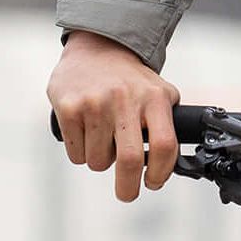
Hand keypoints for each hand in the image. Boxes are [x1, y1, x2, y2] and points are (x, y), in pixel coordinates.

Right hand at [47, 29, 181, 202]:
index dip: (161, 173)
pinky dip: (81, 152)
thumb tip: (171, 165)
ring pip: (98, 161)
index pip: (165, 145)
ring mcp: (95, 104)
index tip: (154, 183)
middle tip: (127, 193)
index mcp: (153, 98)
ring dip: (101, 161)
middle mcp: (125, 100)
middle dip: (128, 188)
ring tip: (103, 139)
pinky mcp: (69, 108)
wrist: (98, 47)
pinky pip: (76, 153)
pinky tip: (86, 132)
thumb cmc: (131, 80)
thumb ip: (167, 123)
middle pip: (129, 161)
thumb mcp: (159, 93)